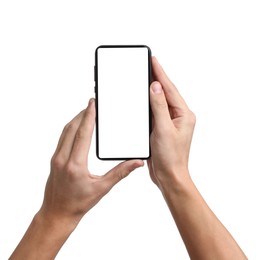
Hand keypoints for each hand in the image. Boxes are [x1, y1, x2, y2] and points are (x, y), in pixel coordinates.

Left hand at [10, 98, 143, 259]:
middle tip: (92, 103)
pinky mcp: (54, 159)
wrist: (57, 213)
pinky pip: (62, 138)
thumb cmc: (78, 204)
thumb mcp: (102, 188)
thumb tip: (136, 163)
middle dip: (82, 113)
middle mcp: (63, 158)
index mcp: (75, 164)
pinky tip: (77, 126)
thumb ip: (120, 173)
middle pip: (72, 128)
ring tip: (87, 111)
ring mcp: (56, 158)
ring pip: (65, 131)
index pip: (82, 133)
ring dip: (76, 119)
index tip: (93, 104)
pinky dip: (71, 127)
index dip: (89, 116)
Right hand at [147, 57, 195, 190]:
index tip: (153, 60)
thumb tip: (156, 87)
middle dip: (157, 78)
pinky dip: (148, 103)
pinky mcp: (161, 128)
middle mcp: (178, 116)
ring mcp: (170, 122)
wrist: (168, 176)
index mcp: (183, 114)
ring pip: (159, 101)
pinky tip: (143, 98)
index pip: (170, 89)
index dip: (161, 73)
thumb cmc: (170, 157)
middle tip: (149, 64)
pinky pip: (155, 111)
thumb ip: (159, 107)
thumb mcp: (164, 129)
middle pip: (166, 93)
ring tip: (146, 76)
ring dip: (152, 90)